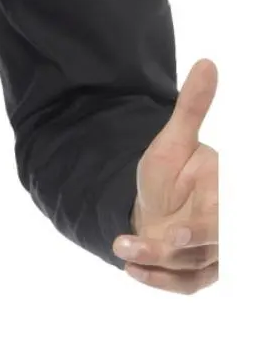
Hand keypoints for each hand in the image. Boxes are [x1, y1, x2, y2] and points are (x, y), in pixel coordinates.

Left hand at [112, 58, 218, 292]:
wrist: (154, 204)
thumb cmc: (169, 172)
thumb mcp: (174, 139)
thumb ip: (192, 108)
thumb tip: (207, 62)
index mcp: (225, 193)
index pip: (223, 215)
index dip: (206, 226)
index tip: (180, 229)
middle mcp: (226, 226)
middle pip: (210, 245)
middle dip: (176, 247)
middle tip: (142, 242)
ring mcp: (214, 254)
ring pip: (193, 266)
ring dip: (156, 261)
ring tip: (121, 247)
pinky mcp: (199, 274)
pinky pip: (185, 285)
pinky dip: (160, 281)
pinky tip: (132, 271)